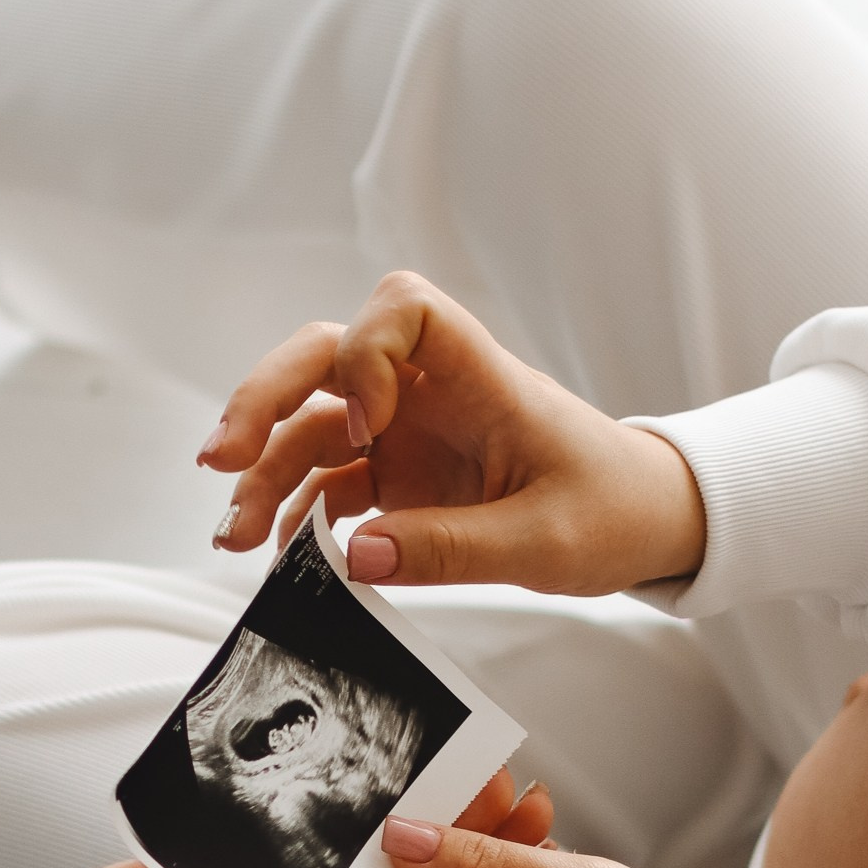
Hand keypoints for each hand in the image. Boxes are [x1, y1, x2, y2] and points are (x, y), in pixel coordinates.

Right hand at [198, 270, 706, 593]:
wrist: (646, 523)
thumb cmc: (614, 508)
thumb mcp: (545, 543)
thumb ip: (452, 550)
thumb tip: (354, 559)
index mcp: (478, 378)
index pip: (402, 309)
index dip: (366, 356)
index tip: (372, 431)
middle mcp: (430, 393)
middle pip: (324, 357)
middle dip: (264, 400)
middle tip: (221, 458)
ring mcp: (408, 434)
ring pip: (312, 423)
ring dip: (264, 472)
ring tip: (234, 535)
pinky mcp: (399, 478)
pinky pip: (329, 482)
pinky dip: (295, 513)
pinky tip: (278, 555)